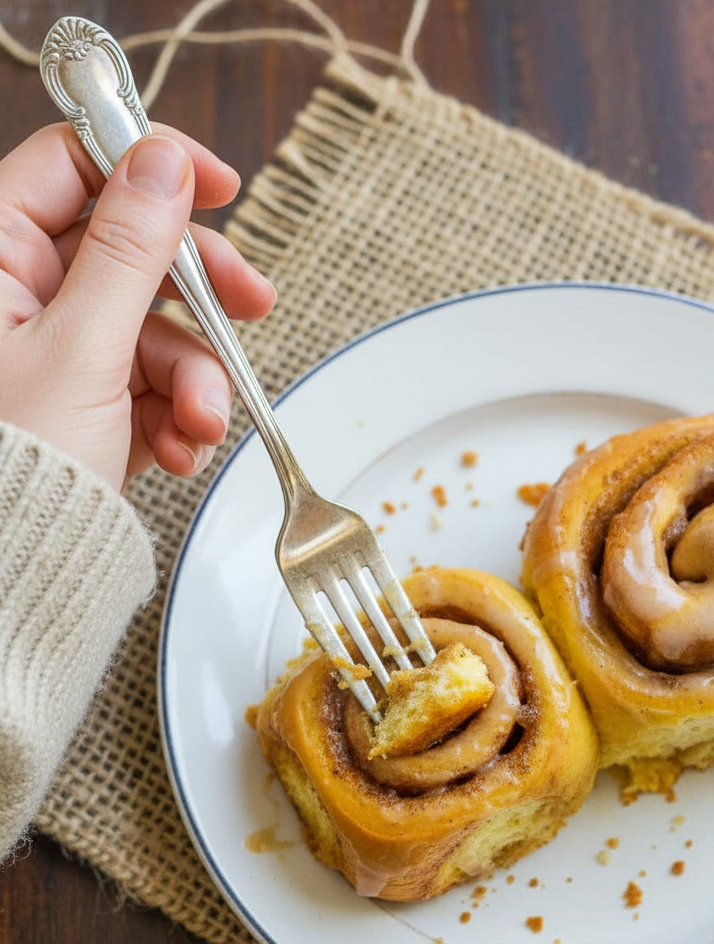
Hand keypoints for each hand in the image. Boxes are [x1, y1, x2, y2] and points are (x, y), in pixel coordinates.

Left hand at [0, 123, 274, 491]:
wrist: (16, 573)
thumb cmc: (15, 471)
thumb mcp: (81, 348)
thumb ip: (128, 249)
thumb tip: (163, 163)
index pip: (72, 166)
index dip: (148, 163)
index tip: (218, 182)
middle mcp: (23, 297)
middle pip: (133, 253)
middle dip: (200, 292)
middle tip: (253, 302)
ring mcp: (61, 353)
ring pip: (156, 330)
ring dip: (195, 380)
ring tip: (199, 424)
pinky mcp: (92, 405)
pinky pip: (154, 386)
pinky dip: (178, 417)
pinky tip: (179, 448)